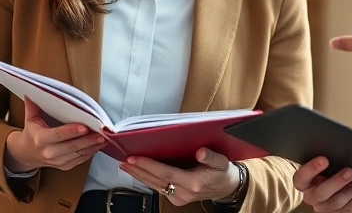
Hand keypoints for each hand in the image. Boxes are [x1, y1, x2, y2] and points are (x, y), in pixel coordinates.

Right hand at [4, 97, 107, 172]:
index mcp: (40, 138)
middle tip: (101, 133)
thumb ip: (33, 105)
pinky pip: (80, 160)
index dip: (72, 131)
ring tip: (103, 138)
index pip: (58, 135)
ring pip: (78, 154)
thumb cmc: (32, 133)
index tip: (84, 127)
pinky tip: (98, 145)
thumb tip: (32, 89)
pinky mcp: (64, 166)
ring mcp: (57, 161)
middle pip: (72, 146)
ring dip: (92, 146)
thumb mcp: (31, 119)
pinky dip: (91, 152)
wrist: (27, 154)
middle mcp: (48, 152)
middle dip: (88, 140)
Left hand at [120, 148, 239, 205]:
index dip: (148, 165)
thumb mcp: (222, 162)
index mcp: (194, 183)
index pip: (166, 173)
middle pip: (156, 181)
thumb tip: (201, 152)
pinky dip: (147, 180)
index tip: (135, 158)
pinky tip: (140, 172)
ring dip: (140, 175)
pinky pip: (159, 188)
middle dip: (138, 170)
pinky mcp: (177, 199)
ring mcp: (180, 198)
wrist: (227, 188)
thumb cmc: (223, 173)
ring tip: (127, 165)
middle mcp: (184, 193)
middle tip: (124, 160)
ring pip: (155, 186)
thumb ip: (211, 157)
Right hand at [293, 156, 351, 212]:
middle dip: (337, 182)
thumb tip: (343, 150)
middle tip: (349, 172)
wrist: (338, 189)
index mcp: (305, 182)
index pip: (301, 178)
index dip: (311, 169)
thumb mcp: (326, 166)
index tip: (324, 160)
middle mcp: (313, 196)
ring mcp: (325, 208)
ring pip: (337, 203)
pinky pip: (351, 208)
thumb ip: (329, 161)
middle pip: (321, 193)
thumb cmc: (330, 172)